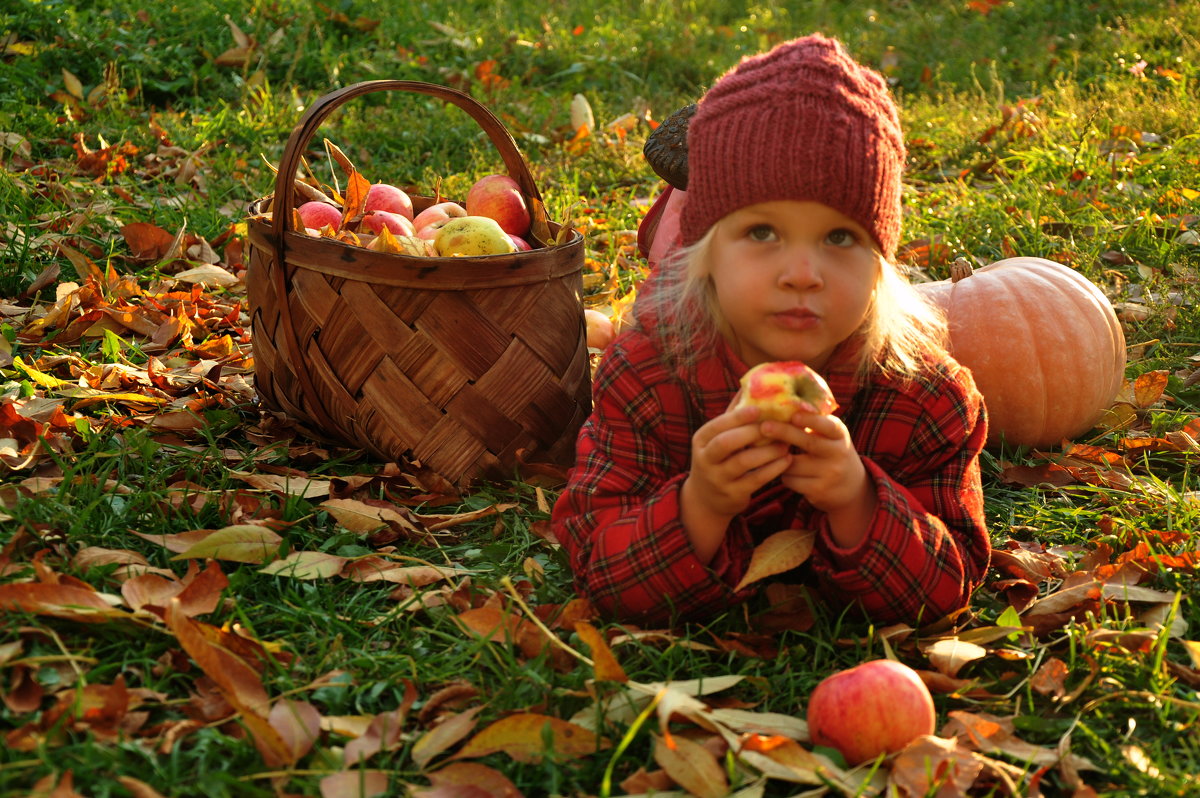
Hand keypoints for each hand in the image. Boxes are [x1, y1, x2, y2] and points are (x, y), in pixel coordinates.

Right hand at [680, 404, 791, 561]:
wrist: (706, 498)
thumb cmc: (718, 459)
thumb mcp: (717, 438)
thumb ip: (732, 415)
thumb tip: (750, 384)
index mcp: (701, 440)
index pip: (718, 425)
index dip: (738, 417)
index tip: (759, 410)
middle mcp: (705, 459)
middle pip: (727, 442)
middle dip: (753, 433)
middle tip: (777, 426)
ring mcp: (718, 478)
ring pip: (744, 461)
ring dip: (768, 451)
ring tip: (786, 444)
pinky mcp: (732, 494)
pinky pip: (756, 480)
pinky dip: (773, 469)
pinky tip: (787, 460)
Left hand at [760, 411, 876, 547]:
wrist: (851, 487)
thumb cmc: (831, 452)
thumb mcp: (831, 435)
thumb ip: (813, 422)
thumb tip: (781, 405)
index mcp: (839, 434)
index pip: (827, 425)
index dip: (811, 420)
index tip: (793, 414)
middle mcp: (838, 453)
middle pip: (808, 442)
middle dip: (784, 433)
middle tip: (764, 426)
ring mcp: (829, 473)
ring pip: (792, 463)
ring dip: (779, 458)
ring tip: (777, 453)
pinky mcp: (819, 490)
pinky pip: (790, 480)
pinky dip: (784, 475)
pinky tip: (788, 472)